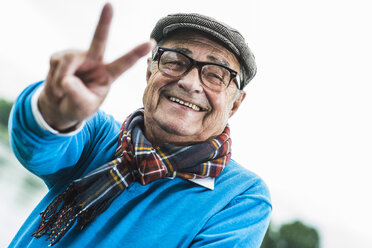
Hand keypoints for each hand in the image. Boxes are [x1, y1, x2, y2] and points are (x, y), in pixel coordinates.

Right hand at [38, 3, 154, 131]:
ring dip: (61, 81)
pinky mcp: (61, 56)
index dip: (136, 53)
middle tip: (109, 5)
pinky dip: (53, 80)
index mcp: (107, 75)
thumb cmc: (78, 106)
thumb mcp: (82, 108)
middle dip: (104, 22)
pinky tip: (58, 85)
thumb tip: (67, 80)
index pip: (123, 64)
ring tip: (63, 92)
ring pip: (67, 62)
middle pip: (99, 40)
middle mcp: (94, 61)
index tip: (151, 43)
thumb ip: (78, 96)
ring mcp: (77, 56)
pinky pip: (55, 65)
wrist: (60, 106)